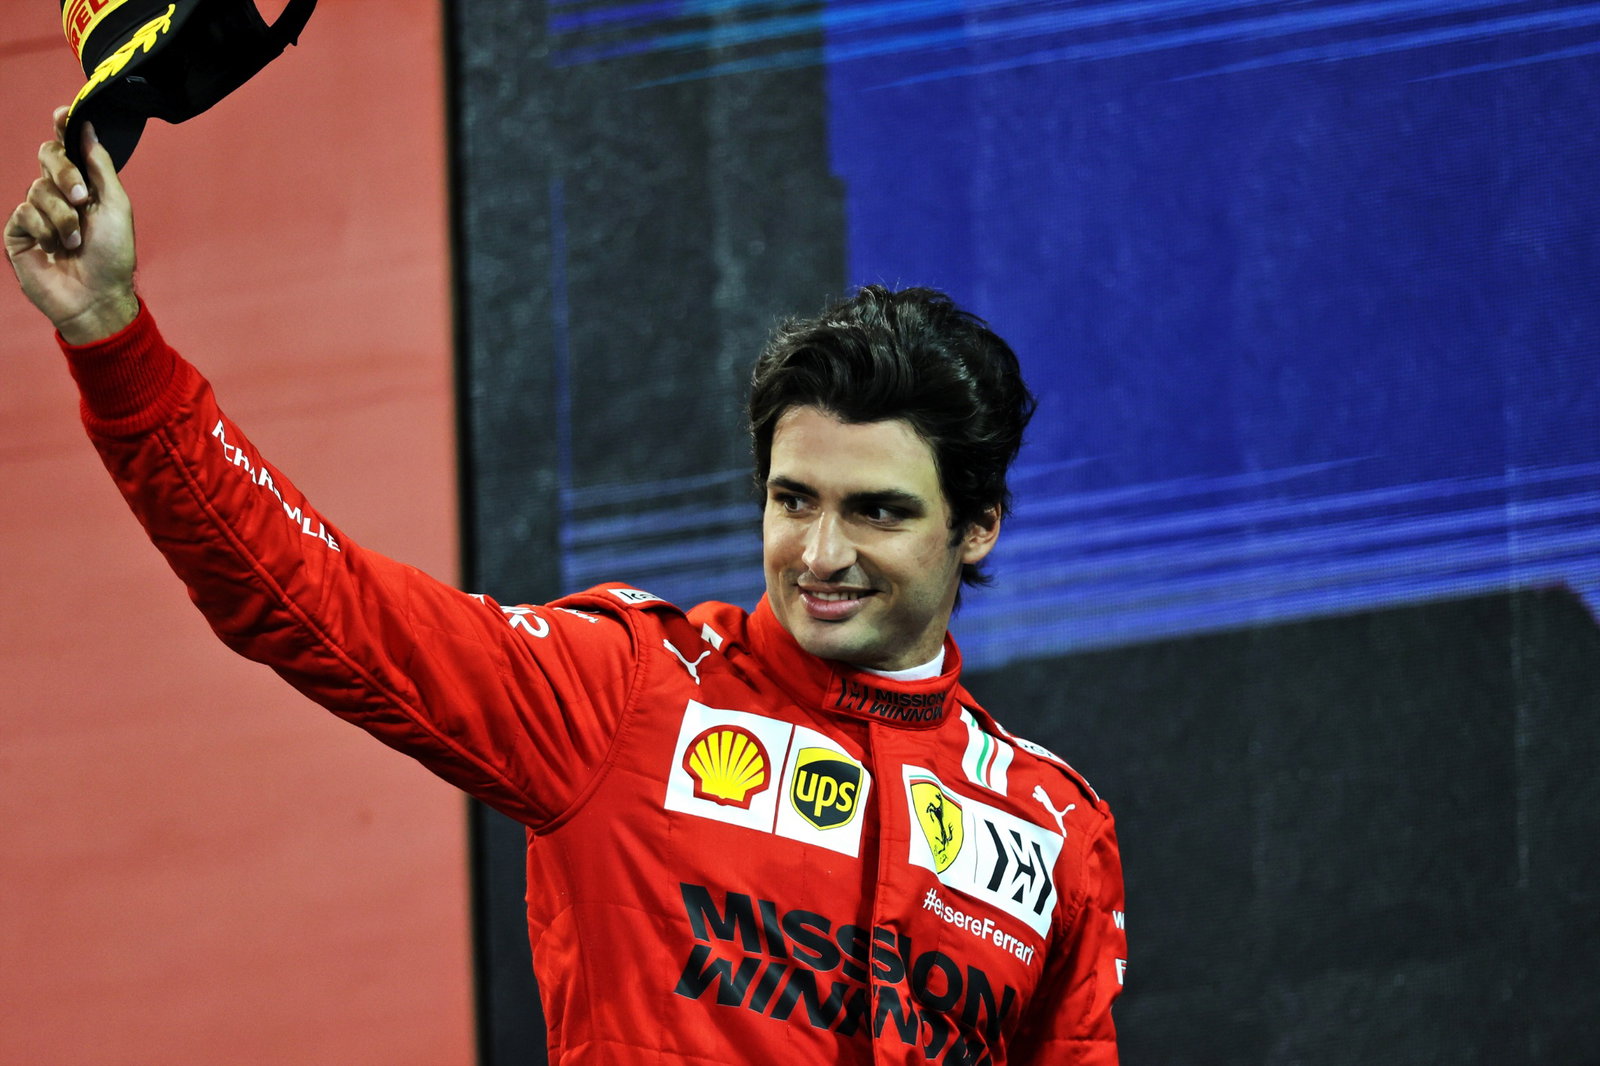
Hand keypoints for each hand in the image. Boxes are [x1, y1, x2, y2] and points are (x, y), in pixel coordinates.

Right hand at [6, 108, 138, 344]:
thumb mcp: (116, 206)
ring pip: (38, 187)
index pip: (69, 147)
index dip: (63, 128)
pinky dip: (44, 229)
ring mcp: (37, 212)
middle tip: (81, 197)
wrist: (97, 296)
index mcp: (85, 185)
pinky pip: (24, 212)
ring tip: (76, 241)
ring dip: (61, 215)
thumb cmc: (113, 256)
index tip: (62, 114)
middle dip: (65, 173)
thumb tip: (88, 127)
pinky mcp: (19, 231)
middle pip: (48, 156)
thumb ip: (100, 166)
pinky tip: (55, 247)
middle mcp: (59, 193)